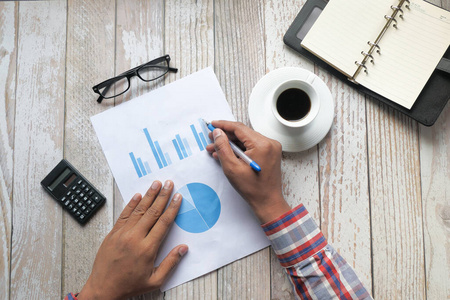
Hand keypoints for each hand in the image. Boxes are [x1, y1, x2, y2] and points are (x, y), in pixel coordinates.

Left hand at [77, 180, 187, 299]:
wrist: (103, 289)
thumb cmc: (129, 286)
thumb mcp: (155, 280)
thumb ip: (171, 263)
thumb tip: (184, 248)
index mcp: (147, 249)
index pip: (163, 223)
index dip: (172, 208)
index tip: (177, 197)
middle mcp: (135, 238)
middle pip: (152, 212)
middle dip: (162, 196)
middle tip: (169, 184)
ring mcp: (122, 234)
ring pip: (139, 210)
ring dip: (149, 195)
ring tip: (156, 184)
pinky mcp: (113, 233)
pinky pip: (124, 215)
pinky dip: (131, 204)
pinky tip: (138, 196)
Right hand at [206, 120, 290, 222]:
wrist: (268, 202)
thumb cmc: (253, 189)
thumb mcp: (232, 168)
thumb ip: (223, 147)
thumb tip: (217, 133)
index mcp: (262, 145)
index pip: (239, 128)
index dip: (223, 125)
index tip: (212, 124)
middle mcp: (269, 143)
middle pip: (243, 133)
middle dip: (225, 136)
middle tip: (211, 138)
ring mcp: (271, 148)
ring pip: (246, 140)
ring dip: (231, 144)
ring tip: (215, 149)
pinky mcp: (270, 153)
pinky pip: (252, 147)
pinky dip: (239, 150)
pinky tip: (227, 154)